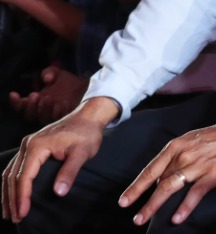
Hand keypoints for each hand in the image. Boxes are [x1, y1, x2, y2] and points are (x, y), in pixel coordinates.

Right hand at [2, 96, 117, 222]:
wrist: (88, 116)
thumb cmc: (87, 133)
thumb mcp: (83, 152)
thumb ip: (70, 172)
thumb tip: (59, 192)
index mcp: (37, 146)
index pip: (24, 176)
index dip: (22, 197)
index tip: (23, 212)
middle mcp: (27, 144)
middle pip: (12, 176)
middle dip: (12, 199)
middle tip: (14, 217)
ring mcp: (27, 144)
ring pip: (10, 172)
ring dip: (8, 192)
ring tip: (10, 211)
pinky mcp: (31, 146)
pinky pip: (15, 167)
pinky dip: (11, 182)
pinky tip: (12, 193)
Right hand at [8, 67, 87, 124]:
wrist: (88, 88)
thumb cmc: (68, 82)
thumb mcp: (57, 73)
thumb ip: (50, 71)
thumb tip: (46, 77)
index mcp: (36, 101)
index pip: (21, 105)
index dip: (15, 102)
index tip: (14, 94)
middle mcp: (42, 110)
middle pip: (30, 114)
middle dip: (31, 105)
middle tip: (35, 95)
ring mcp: (53, 116)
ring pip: (43, 118)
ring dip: (43, 109)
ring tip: (48, 99)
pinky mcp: (66, 119)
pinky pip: (59, 119)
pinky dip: (58, 112)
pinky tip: (61, 105)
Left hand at [119, 118, 215, 226]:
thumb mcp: (193, 142)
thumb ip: (179, 159)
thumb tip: (166, 178)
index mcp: (177, 147)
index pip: (151, 169)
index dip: (136, 186)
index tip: (124, 200)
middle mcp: (184, 156)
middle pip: (158, 181)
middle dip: (143, 200)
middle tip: (133, 217)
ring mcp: (197, 165)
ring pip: (169, 187)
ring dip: (154, 205)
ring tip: (143, 218)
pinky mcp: (212, 174)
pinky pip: (194, 193)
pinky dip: (184, 207)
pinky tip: (177, 218)